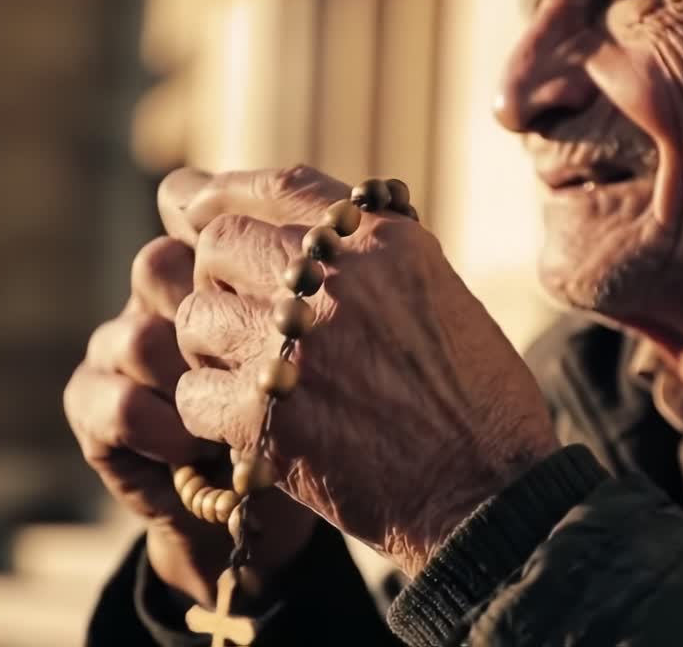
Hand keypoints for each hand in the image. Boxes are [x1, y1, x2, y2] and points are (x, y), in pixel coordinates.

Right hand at [64, 236, 315, 604]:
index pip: (186, 203)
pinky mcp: (91, 404)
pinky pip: (118, 400)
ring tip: (240, 417)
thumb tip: (351, 211)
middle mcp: (157, 292)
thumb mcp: (330, 335)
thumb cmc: (317, 408)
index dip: (213, 227)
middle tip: (265, 365)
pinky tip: (201, 448)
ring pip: (138, 334)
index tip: (268, 282)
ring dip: (192, 384)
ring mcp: (118, 344)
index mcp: (208, 256)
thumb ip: (319, 272)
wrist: (269, 499)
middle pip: (157, 264)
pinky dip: (166, 428)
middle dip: (213, 319)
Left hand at [162, 165, 559, 576]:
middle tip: (241, 321)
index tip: (192, 204)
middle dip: (219, 280)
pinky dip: (210, 411)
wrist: (489, 493)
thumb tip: (305, 232)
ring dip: (210, 348)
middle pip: (222, 244)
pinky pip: (192, 392)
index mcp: (385, 243)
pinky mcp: (264, 417)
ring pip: (195, 317)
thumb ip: (373, 255)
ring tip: (249, 377)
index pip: (283, 189)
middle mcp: (337, 280)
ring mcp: (295, 346)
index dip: (226, 191)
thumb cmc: (476, 401)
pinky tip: (245, 426)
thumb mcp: (441, 294)